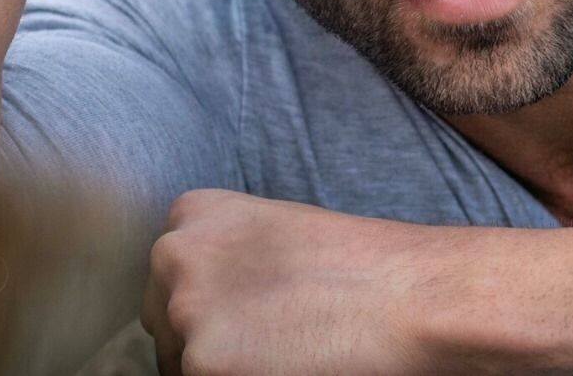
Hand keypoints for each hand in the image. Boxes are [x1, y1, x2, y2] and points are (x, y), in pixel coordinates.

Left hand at [140, 189, 454, 374]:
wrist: (409, 294)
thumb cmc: (359, 266)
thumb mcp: (274, 232)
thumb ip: (224, 255)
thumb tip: (200, 303)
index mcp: (193, 212)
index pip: (168, 278)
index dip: (208, 302)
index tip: (249, 311)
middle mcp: (176, 255)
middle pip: (162, 321)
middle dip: (205, 337)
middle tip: (269, 339)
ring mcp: (185, 309)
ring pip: (178, 362)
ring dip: (218, 365)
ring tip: (283, 353)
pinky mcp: (202, 363)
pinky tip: (287, 367)